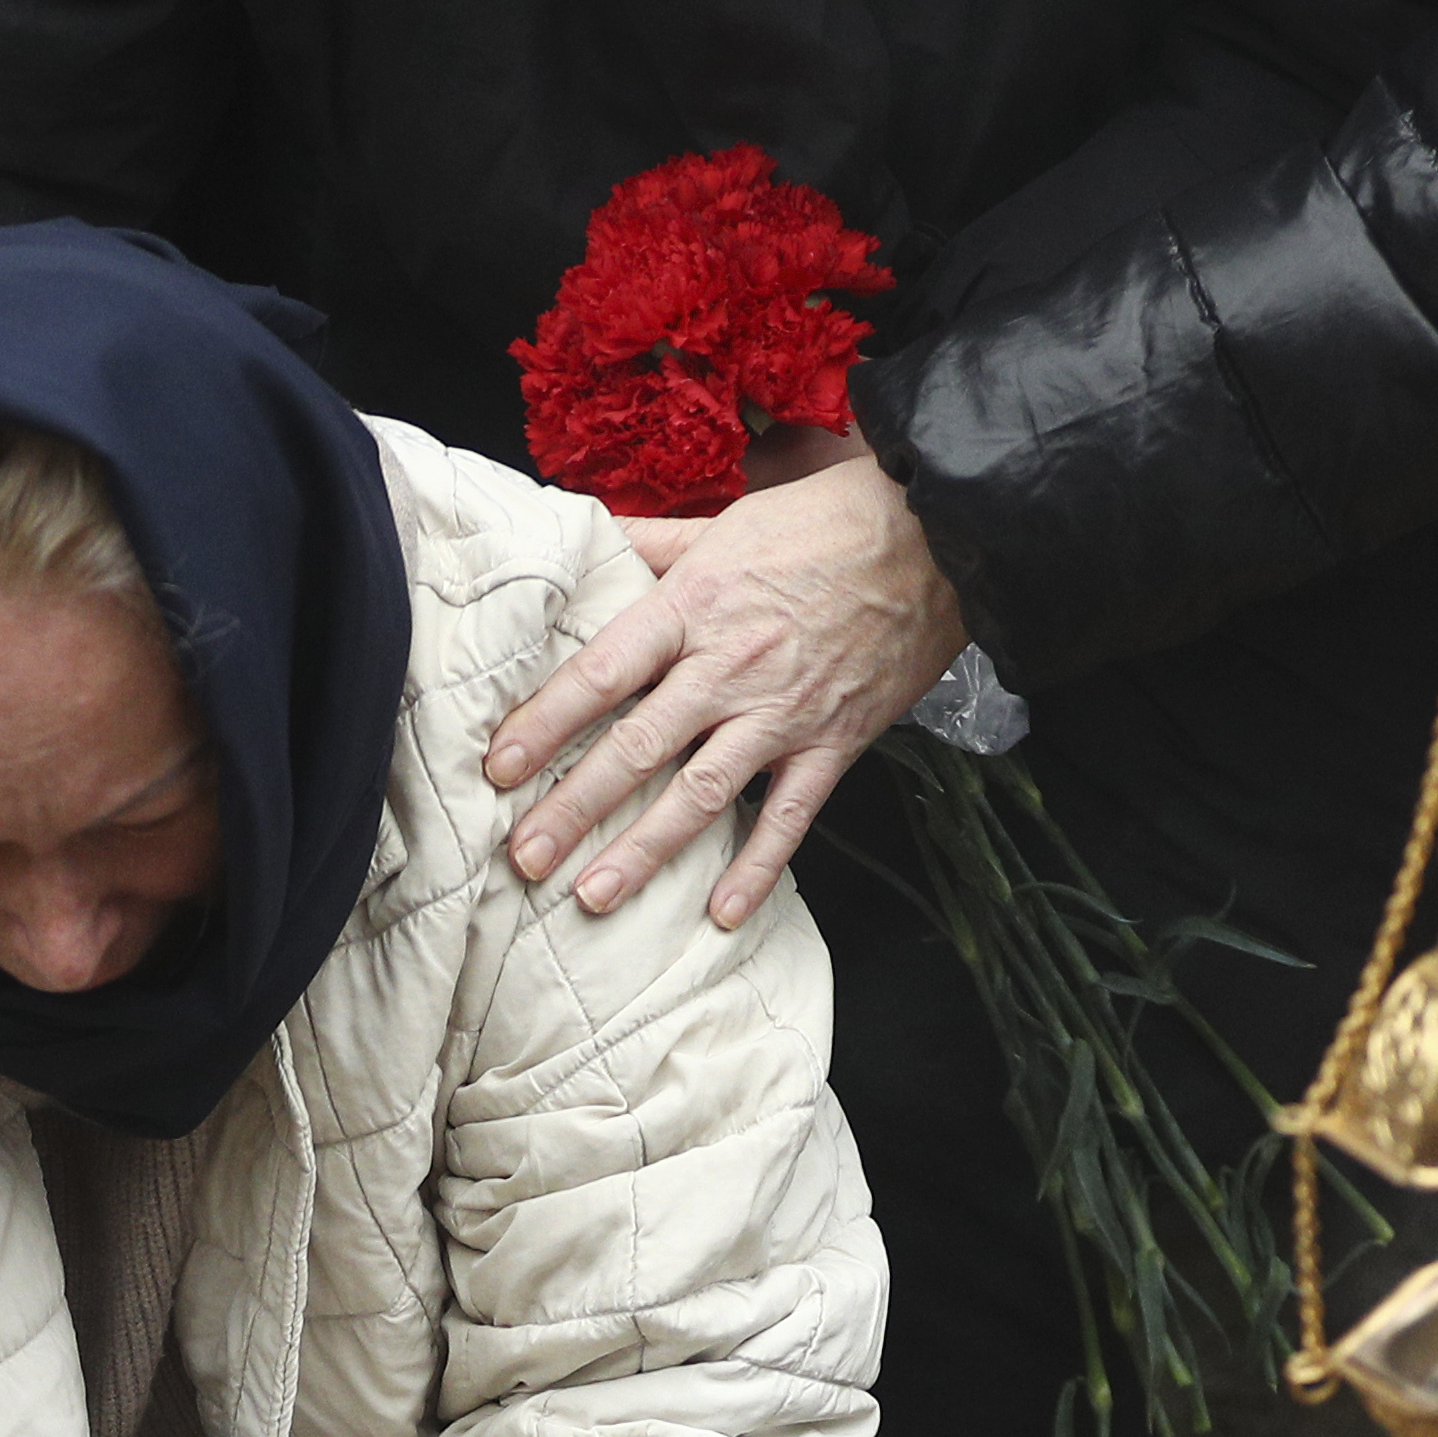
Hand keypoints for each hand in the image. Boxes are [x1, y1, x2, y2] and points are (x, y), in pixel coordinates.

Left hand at [483, 442, 964, 932]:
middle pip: (637, 747)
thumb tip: (584, 538)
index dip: (545, 721)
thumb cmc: (828, 522)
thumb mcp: (728, 521)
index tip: (498, 766)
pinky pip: (789, 818)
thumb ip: (653, 544)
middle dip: (573, 807)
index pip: (601, 671)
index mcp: (693, 607)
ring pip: (700, 793)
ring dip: (643, 851)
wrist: (939, 535)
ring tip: (591, 896)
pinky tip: (719, 915)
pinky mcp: (834, 743)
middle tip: (523, 856)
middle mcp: (729, 666)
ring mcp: (782, 713)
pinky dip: (756, 869)